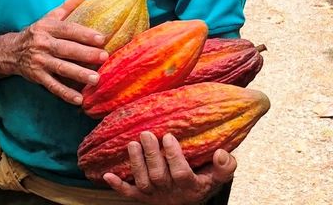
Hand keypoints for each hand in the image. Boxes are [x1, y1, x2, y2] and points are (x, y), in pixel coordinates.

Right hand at [8, 0, 108, 104]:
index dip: (84, 34)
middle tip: (104, 57)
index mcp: (47, 27)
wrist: (10, 51)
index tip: (102, 38)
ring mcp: (39, 61)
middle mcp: (42, 43)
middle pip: (66, 49)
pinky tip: (79, 99)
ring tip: (96, 79)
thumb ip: (69, 4)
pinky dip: (65, 93)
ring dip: (78, 74)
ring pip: (60, 68)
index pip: (68, 29)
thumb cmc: (38, 32)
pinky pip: (52, 86)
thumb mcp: (51, 16)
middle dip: (85, 54)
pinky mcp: (36, 76)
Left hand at [102, 132, 235, 204]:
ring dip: (136, 163)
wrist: (187, 204)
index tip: (169, 136)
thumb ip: (225, 167)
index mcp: (190, 187)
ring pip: (142, 182)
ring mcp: (154, 196)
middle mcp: (170, 193)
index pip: (181, 173)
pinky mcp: (142, 198)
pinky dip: (118, 186)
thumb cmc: (202, 183)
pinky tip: (107, 175)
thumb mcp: (218, 178)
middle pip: (158, 176)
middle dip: (151, 155)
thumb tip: (221, 153)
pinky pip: (128, 194)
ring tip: (132, 143)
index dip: (174, 156)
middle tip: (147, 134)